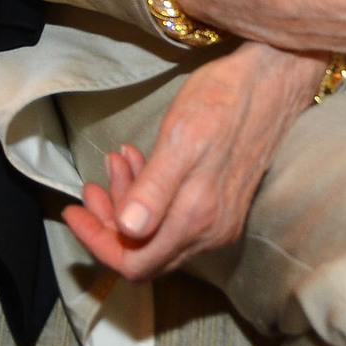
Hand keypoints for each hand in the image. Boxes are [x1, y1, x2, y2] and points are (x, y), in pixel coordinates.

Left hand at [62, 42, 320, 280]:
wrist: (272, 81)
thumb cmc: (222, 102)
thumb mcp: (179, 138)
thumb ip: (155, 190)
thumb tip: (128, 230)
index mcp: (195, 220)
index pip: (135, 264)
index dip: (97, 244)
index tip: (73, 211)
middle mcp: (210, 232)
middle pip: (143, 252)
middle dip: (108, 221)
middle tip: (88, 185)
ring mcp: (219, 221)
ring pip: (157, 232)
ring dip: (127, 202)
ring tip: (115, 160)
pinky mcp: (223, 205)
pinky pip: (175, 215)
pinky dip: (149, 194)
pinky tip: (139, 160)